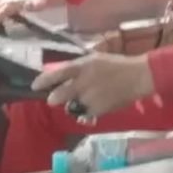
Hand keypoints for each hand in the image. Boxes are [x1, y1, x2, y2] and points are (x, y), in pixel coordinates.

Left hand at [31, 53, 154, 116]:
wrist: (137, 77)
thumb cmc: (116, 65)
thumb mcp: (95, 59)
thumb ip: (78, 69)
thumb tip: (60, 76)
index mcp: (83, 66)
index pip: (58, 73)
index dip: (44, 80)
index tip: (34, 86)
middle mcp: (84, 82)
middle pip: (60, 94)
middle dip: (54, 98)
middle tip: (54, 99)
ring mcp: (91, 97)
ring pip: (72, 106)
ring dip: (74, 104)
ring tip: (84, 99)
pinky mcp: (98, 109)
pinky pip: (86, 112)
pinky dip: (87, 110)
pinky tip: (96, 103)